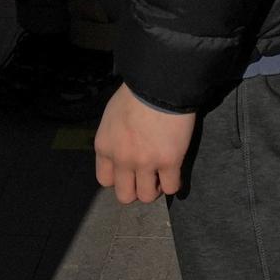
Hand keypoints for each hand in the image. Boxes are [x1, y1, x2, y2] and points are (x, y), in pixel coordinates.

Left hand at [93, 85, 196, 204]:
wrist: (159, 84)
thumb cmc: (135, 93)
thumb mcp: (112, 116)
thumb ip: (114, 137)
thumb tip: (122, 149)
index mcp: (105, 146)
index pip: (105, 180)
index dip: (119, 178)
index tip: (129, 171)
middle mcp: (122, 159)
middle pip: (124, 195)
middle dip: (135, 188)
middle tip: (146, 177)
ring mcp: (146, 163)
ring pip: (147, 196)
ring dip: (154, 188)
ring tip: (161, 175)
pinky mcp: (169, 162)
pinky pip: (171, 188)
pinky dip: (173, 184)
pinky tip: (174, 172)